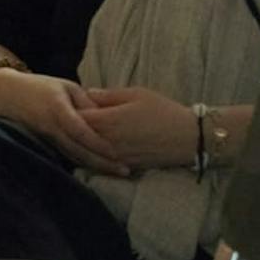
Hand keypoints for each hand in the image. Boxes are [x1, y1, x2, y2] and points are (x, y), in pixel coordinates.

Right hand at [0, 69, 126, 175]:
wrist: (7, 95)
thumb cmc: (40, 87)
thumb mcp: (66, 86)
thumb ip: (86, 100)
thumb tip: (108, 116)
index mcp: (58, 110)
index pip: (81, 131)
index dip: (99, 144)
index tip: (117, 153)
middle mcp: (52, 128)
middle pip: (80, 151)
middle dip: (103, 163)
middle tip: (126, 171)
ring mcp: (48, 139)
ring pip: (74, 158)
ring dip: (96, 167)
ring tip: (118, 173)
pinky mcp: (47, 145)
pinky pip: (68, 157)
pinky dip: (85, 164)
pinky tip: (100, 169)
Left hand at [83, 88, 197, 171]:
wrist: (188, 138)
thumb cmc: (164, 111)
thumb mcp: (136, 94)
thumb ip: (108, 95)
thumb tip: (87, 93)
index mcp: (108, 121)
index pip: (76, 117)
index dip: (72, 109)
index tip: (75, 102)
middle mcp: (106, 142)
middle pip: (78, 137)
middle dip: (75, 126)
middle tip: (78, 116)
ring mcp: (113, 157)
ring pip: (88, 151)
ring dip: (84, 141)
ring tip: (89, 130)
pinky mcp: (122, 166)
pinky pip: (101, 161)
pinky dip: (96, 153)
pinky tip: (100, 144)